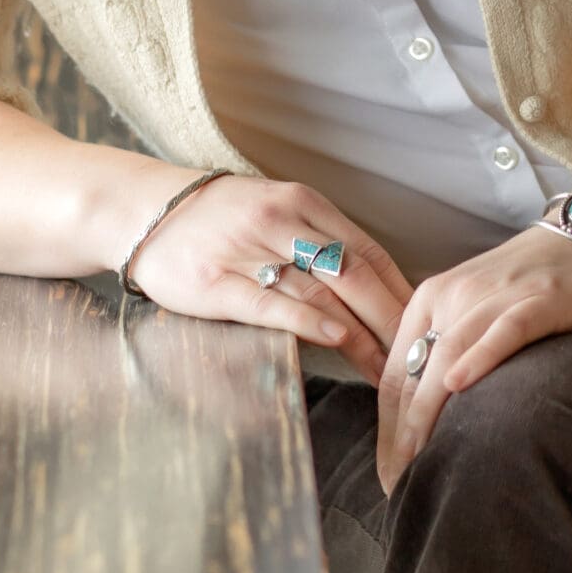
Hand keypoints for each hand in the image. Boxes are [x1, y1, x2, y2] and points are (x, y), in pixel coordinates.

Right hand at [124, 173, 413, 385]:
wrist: (145, 211)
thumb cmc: (219, 219)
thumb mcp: (275, 213)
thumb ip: (319, 242)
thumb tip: (374, 287)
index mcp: (302, 203)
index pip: (367, 251)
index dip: (401, 291)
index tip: (426, 325)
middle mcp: (281, 222)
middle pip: (354, 273)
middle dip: (392, 318)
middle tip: (419, 356)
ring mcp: (248, 250)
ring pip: (321, 293)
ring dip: (363, 334)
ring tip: (389, 369)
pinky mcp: (217, 282)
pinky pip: (272, 304)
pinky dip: (309, 321)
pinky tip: (338, 338)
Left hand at [376, 220, 571, 492]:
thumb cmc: (527, 284)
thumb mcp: (473, 310)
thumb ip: (446, 349)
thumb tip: (420, 422)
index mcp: (431, 298)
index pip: (395, 373)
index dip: (388, 429)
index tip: (388, 475)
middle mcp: (455, 294)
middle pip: (416, 372)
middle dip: (403, 435)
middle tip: (399, 486)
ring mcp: (497, 295)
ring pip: (449, 354)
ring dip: (429, 413)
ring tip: (419, 462)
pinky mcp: (539, 298)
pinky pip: (503, 329)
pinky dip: (479, 356)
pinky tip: (459, 385)